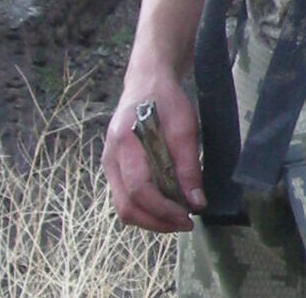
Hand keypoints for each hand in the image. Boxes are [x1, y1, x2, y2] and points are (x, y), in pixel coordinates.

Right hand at [102, 78, 205, 230]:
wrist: (147, 81)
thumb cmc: (167, 100)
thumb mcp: (185, 126)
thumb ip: (188, 164)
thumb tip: (196, 201)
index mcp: (125, 143)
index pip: (139, 189)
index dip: (163, 209)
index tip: (188, 217)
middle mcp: (110, 158)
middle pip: (126, 206)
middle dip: (156, 221)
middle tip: (185, 224)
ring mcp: (109, 164)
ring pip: (123, 206)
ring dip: (151, 218)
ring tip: (179, 217)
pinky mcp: (114, 168)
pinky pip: (125, 197)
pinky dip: (146, 208)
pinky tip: (167, 204)